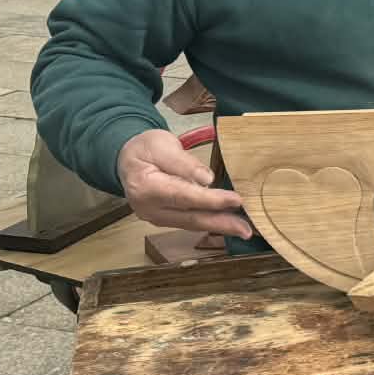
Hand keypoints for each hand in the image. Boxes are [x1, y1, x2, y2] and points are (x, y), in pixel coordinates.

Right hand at [116, 129, 253, 238]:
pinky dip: (210, 224)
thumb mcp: (161, 145)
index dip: (211, 200)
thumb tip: (207, 178)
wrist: (127, 159)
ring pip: (192, 223)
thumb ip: (183, 162)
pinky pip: (189, 223)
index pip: (184, 196)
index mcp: (146, 187)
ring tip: (243, 229)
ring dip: (219, 227)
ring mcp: (156, 217)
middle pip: (190, 217)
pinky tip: (227, 224)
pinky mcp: (165, 219)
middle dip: (221, 223)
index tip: (236, 200)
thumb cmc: (145, 149)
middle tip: (246, 229)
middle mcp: (149, 208)